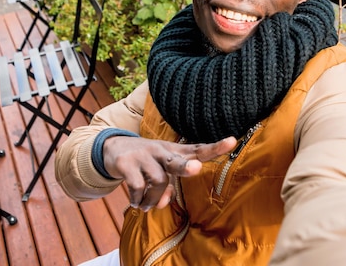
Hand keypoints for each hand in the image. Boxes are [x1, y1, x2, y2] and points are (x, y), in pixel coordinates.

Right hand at [102, 135, 236, 211]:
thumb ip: (167, 189)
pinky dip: (139, 200)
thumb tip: (161, 202)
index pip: (198, 149)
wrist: (113, 148)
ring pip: (158, 182)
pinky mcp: (126, 163)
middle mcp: (161, 151)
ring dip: (153, 200)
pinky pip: (138, 187)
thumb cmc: (146, 162)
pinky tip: (136, 203)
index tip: (233, 141)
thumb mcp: (160, 172)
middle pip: (177, 160)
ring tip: (146, 205)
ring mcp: (144, 155)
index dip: (215, 147)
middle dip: (186, 166)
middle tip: (195, 168)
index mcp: (174, 151)